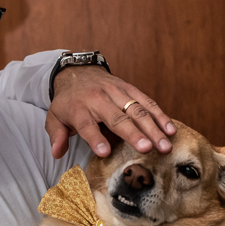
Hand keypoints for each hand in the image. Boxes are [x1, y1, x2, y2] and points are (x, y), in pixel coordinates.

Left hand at [47, 65, 174, 158]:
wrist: (78, 72)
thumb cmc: (68, 102)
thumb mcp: (54, 117)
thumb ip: (56, 135)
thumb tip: (56, 153)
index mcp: (78, 109)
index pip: (86, 125)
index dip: (95, 139)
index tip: (104, 153)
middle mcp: (99, 99)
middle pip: (117, 118)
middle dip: (133, 133)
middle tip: (146, 149)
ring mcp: (117, 92)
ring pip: (137, 110)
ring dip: (153, 128)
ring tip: (164, 145)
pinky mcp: (130, 89)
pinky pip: (147, 101)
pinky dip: (159, 115)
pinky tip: (170, 129)